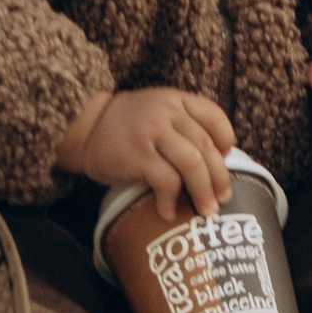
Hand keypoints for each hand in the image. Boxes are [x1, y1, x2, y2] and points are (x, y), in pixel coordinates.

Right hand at [54, 83, 235, 216]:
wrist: (85, 127)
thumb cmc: (126, 125)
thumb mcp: (158, 110)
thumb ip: (183, 125)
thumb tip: (214, 161)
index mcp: (177, 100)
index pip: (214, 117)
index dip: (225, 141)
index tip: (226, 161)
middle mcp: (168, 113)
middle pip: (206, 146)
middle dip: (219, 177)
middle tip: (223, 198)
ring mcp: (152, 133)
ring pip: (192, 163)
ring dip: (203, 191)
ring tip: (206, 210)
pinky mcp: (137, 155)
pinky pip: (166, 180)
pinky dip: (171, 199)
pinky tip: (168, 212)